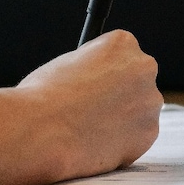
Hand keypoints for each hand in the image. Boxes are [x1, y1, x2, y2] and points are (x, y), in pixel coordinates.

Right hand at [0, 29, 161, 184]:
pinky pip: (137, 135)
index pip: (123, 55)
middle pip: (137, 81)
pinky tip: (93, 142)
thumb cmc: (34, 98)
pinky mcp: (147, 132)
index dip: (101, 76)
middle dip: (117, 95)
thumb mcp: (59, 67)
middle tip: (85, 111)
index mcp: (122, 42)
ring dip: (120, 118)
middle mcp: (145, 66)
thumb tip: (83, 74)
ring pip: (139, 109)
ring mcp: (149, 100)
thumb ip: (84, 68)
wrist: (34, 132)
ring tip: (84, 127)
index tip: (86, 90)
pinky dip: (119, 142)